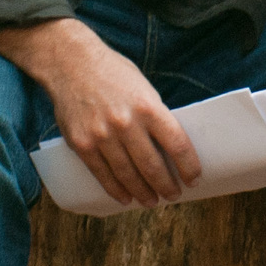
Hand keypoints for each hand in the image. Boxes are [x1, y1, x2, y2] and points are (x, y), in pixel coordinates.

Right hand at [0, 17, 200, 207]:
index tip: (194, 178)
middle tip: (174, 195)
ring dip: (142, 192)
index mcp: (148, 106)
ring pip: (127, 174)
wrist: (71, 64)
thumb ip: (154, 115)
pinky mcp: (82, 144)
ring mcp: (102, 136)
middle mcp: (126, 123)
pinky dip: (116, 189)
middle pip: (152, 165)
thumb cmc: (113, 73)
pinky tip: (125, 198)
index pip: (176, 143)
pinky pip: (102, 174)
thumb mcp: (143, 88)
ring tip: (152, 201)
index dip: (188, 165)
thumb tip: (167, 145)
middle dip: (166, 185)